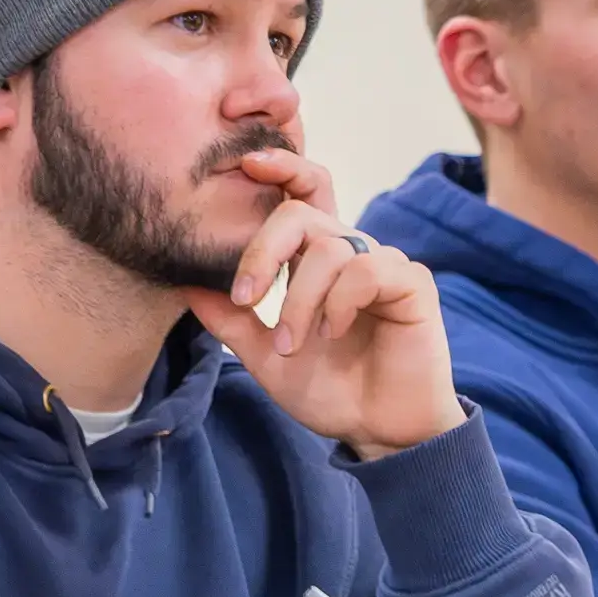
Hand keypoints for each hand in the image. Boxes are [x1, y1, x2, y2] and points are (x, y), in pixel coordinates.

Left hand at [195, 145, 465, 458]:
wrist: (377, 432)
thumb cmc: (330, 391)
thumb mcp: (264, 356)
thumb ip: (230, 320)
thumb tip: (185, 283)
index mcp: (315, 261)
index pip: (299, 195)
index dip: (280, 167)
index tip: (245, 164)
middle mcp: (350, 253)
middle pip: (300, 212)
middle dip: (263, 252)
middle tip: (246, 298)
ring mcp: (382, 265)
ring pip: (329, 248)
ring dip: (299, 300)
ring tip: (294, 344)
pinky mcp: (412, 284)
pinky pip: (368, 270)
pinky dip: (339, 302)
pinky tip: (334, 333)